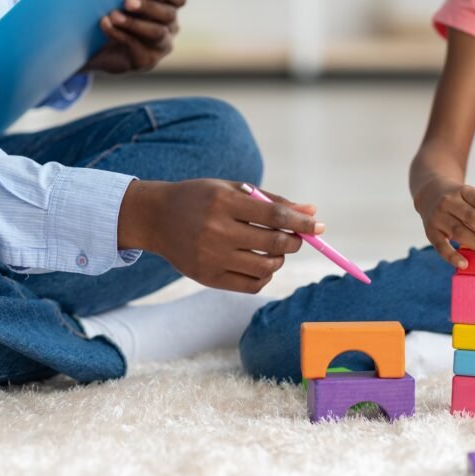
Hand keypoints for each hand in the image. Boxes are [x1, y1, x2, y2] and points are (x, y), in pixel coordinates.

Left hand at [82, 0, 186, 74]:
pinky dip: (119, 35)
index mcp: (168, 5)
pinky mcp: (147, 60)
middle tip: (128, 1)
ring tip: (113, 15)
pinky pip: (137, 47)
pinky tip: (105, 24)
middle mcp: (170, 26)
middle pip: (168, 15)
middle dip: (149, 6)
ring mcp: (161, 45)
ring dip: (134, 23)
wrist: (97, 46)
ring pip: (156, 33)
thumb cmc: (110, 13)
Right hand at [118, 179, 320, 293]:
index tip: (318, 226)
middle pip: (274, 243)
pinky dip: (264, 276)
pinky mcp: (208, 278)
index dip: (301, 222)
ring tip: (274, 250)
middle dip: (294, 241)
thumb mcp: (233, 190)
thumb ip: (272, 201)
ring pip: (266, 267)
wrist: (156, 218)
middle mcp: (217, 231)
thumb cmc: (201, 199)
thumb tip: (311, 211)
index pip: (274, 216)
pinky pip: (251, 285)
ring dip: (280, 260)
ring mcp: (211, 257)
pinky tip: (261, 264)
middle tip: (295, 237)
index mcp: (224, 203)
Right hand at [414, 178, 474, 268]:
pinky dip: (452, 256)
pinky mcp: (430, 231)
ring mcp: (438, 216)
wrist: (429, 194)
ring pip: (459, 231)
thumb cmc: (459, 201)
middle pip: (472, 217)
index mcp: (462, 191)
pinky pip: (440, 246)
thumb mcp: (469, 196)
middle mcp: (448, 202)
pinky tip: (465, 264)